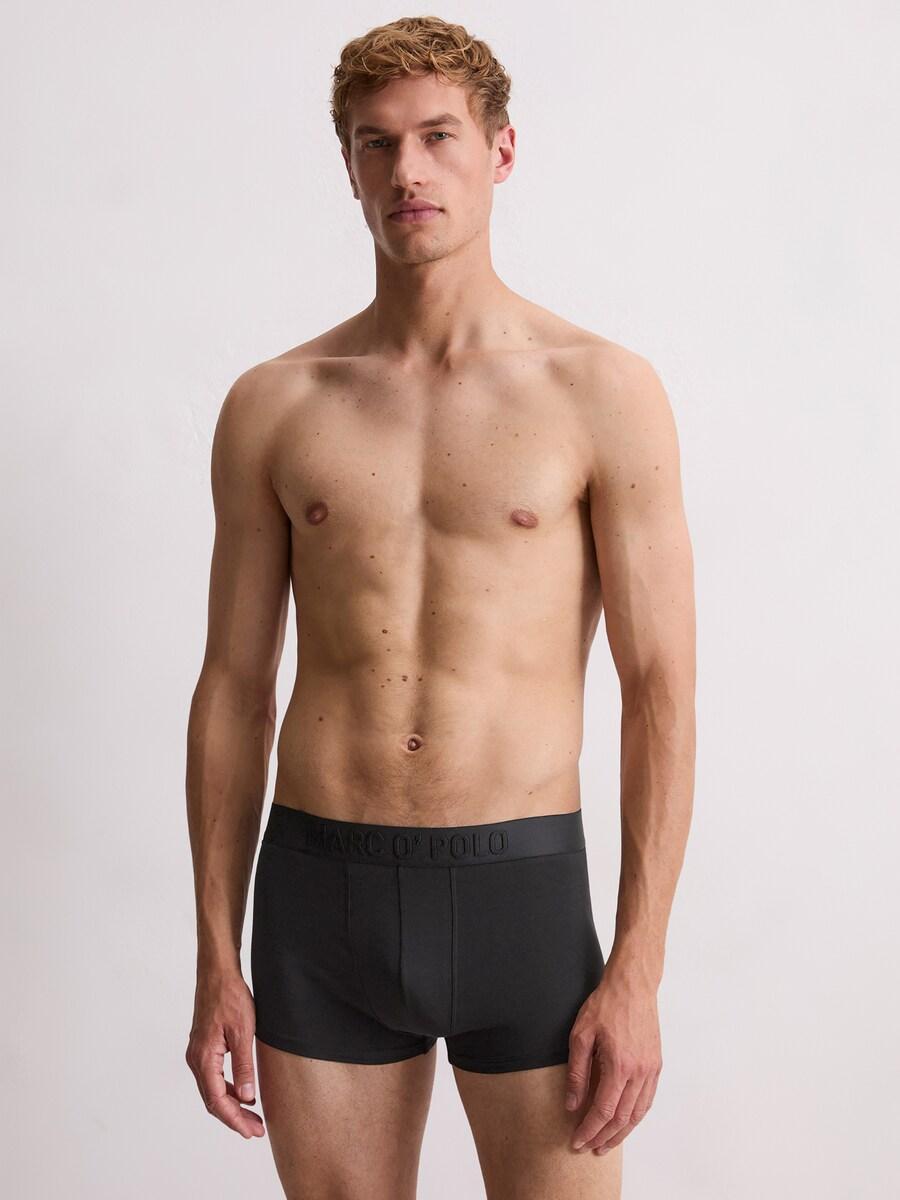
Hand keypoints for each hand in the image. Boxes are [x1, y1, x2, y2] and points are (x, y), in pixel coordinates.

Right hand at [185, 970, 264, 1138]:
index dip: (235, 1120)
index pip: (218, 1101)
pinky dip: (228, 1089)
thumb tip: (248, 1098)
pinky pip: (213, 1077)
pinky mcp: (203, 1047)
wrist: (217, 973)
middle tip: (256, 1130)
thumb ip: (244, 1066)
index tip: (252, 1131)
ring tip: (253, 1117)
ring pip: (213, 1090)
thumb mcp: (243, 1032)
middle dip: (234, 1118)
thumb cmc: (230, 997)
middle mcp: (196, 1059)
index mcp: (204, 1058)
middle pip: (213, 1100)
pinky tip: (243, 1093)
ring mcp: (198, 1054)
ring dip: (232, 1105)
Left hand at [565, 968, 661, 1154]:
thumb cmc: (605, 1005)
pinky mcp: (656, 1064)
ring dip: (622, 1132)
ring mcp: (651, 1069)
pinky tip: (624, 1121)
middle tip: (588, 1147)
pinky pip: (647, 1100)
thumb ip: (577, 1072)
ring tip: (605, 1142)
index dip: (590, 1130)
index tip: (577, 1141)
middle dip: (604, 1137)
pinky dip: (635, 1116)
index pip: (604, 1111)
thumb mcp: (581, 1034)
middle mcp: (639, 1072)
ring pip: (638, 1113)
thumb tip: (572, 1104)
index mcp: (619, 1065)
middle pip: (622, 1118)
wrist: (633, 986)